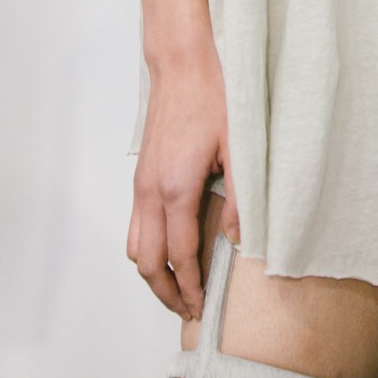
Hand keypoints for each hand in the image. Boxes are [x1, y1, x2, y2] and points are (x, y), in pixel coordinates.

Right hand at [126, 38, 237, 319]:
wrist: (183, 65)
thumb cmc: (214, 99)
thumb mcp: (241, 148)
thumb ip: (242, 198)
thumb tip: (239, 240)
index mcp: (176, 189)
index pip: (180, 255)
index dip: (192, 287)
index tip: (204, 307)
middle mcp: (151, 192)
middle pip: (148, 262)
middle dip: (166, 292)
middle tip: (188, 311)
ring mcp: (142, 184)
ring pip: (135, 246)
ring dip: (153, 274)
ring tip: (177, 289)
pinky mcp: (142, 175)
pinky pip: (136, 225)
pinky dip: (147, 249)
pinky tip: (169, 252)